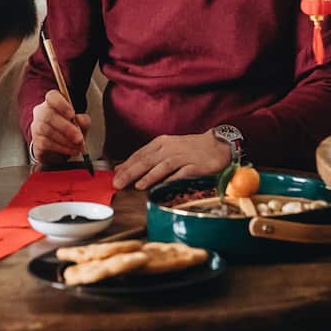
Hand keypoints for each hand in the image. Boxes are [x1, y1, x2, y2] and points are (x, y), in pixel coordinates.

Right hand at [29, 90, 90, 165]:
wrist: (58, 149)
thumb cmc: (69, 131)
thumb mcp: (80, 124)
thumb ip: (83, 120)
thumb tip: (80, 121)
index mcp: (52, 103)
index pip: (52, 96)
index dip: (61, 105)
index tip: (72, 115)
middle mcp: (41, 112)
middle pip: (48, 115)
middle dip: (66, 128)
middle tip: (79, 138)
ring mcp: (36, 126)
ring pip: (47, 130)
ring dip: (65, 140)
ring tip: (77, 146)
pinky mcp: (35, 141)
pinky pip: (46, 143)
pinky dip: (61, 148)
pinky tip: (71, 150)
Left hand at [112, 131, 231, 190]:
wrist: (217, 145)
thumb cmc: (190, 149)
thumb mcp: (167, 149)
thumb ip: (148, 158)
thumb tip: (124, 169)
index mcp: (161, 143)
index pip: (139, 154)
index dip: (126, 165)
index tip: (113, 176)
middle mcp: (170, 148)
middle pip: (147, 160)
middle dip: (131, 172)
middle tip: (118, 183)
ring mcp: (182, 157)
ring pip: (162, 166)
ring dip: (149, 176)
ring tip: (137, 186)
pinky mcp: (194, 166)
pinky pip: (180, 173)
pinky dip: (170, 180)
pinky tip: (161, 187)